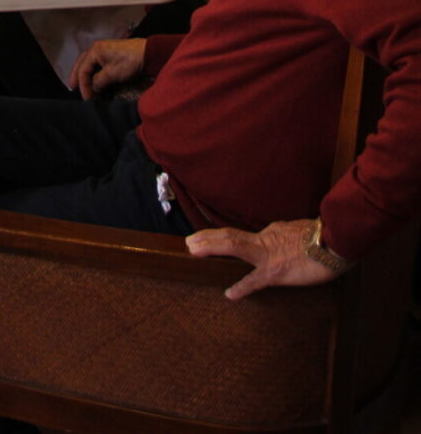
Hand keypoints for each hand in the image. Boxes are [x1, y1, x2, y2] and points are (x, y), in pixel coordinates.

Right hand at [68, 38, 145, 97]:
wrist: (148, 53)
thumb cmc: (129, 62)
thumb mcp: (112, 74)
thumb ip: (99, 82)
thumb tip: (94, 88)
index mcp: (95, 51)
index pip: (83, 70)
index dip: (83, 86)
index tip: (87, 99)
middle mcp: (97, 49)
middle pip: (82, 63)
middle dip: (77, 76)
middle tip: (72, 88)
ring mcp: (104, 51)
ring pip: (89, 63)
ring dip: (85, 74)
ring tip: (81, 85)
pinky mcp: (112, 55)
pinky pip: (97, 64)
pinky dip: (93, 72)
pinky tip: (93, 79)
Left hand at [186, 220, 342, 299]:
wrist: (337, 239)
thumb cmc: (325, 238)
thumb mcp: (299, 232)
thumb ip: (285, 236)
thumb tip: (281, 239)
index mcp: (271, 233)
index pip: (242, 235)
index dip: (223, 237)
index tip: (207, 238)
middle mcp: (265, 239)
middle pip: (230, 235)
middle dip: (207, 238)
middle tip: (188, 241)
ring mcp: (268, 254)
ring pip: (233, 245)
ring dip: (211, 246)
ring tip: (192, 249)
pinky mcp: (277, 271)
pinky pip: (255, 280)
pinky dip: (241, 287)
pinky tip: (229, 294)